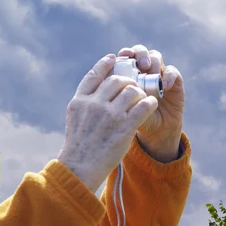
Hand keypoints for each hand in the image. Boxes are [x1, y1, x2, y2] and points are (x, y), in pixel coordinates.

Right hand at [57, 54, 157, 192]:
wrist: (81, 168)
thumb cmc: (78, 146)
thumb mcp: (74, 119)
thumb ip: (84, 103)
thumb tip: (96, 91)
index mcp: (80, 101)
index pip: (94, 75)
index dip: (105, 64)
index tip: (115, 58)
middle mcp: (94, 104)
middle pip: (117, 80)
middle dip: (128, 80)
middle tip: (134, 85)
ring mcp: (110, 115)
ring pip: (132, 91)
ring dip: (141, 92)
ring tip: (143, 97)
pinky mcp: (125, 127)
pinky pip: (144, 106)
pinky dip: (149, 103)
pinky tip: (151, 105)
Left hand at [117, 45, 184, 162]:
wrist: (154, 132)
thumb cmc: (131, 121)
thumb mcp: (119, 112)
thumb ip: (112, 99)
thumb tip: (102, 89)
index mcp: (126, 74)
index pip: (125, 56)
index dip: (125, 53)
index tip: (122, 58)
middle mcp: (142, 71)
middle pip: (140, 52)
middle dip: (140, 54)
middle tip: (141, 64)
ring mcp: (157, 74)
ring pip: (156, 57)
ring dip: (154, 62)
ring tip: (152, 74)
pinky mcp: (173, 82)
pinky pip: (172, 72)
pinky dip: (169, 76)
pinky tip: (165, 86)